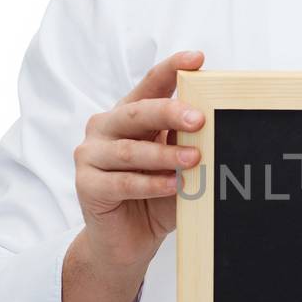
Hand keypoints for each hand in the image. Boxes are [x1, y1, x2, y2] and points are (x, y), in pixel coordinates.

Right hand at [74, 50, 205, 275]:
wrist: (126, 242)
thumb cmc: (154, 198)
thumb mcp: (177, 167)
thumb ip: (187, 144)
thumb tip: (215, 124)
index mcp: (128, 116)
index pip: (150, 85)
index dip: (171, 69)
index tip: (197, 59)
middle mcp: (105, 129)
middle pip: (137, 113)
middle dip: (169, 111)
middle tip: (200, 118)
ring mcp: (90, 155)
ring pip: (130, 150)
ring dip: (165, 155)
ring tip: (195, 159)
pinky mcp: (86, 185)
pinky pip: (121, 181)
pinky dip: (149, 183)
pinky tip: (172, 185)